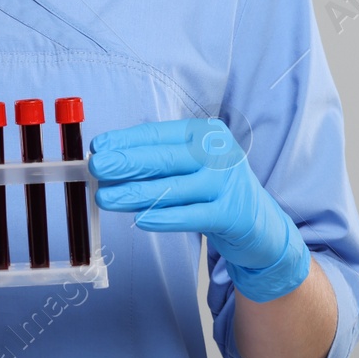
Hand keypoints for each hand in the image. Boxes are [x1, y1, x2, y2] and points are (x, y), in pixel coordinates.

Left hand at [89, 118, 309, 301]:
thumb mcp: (192, 166)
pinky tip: (141, 219)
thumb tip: (111, 165)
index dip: (127, 140)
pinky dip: (165, 218)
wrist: (261, 223)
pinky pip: (193, 216)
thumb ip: (158, 162)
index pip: (160, 134)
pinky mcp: (232, 214)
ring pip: (174, 188)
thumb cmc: (215, 190)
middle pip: (166, 158)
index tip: (99, 147)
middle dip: (127, 163)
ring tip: (107, 198)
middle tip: (97, 168)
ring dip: (136, 193)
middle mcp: (219, 153)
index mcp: (205, 134)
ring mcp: (227, 183)